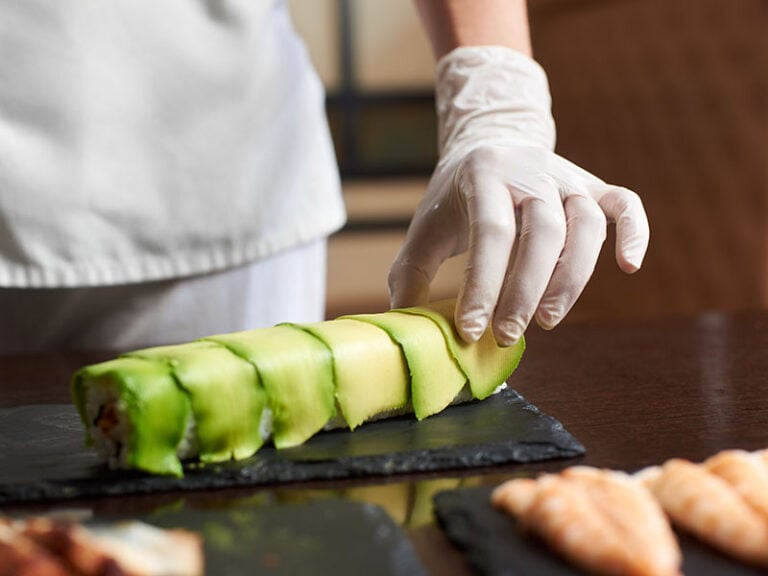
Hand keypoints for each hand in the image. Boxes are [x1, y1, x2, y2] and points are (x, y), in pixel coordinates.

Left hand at [388, 47, 648, 344]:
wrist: (491, 144)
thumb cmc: (455, 197)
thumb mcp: (426, 225)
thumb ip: (412, 272)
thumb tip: (404, 324)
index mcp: (484, 177)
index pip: (491, 234)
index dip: (484, 285)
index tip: (473, 330)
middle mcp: (531, 172)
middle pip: (544, 231)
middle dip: (526, 290)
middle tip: (509, 334)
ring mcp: (567, 177)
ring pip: (586, 223)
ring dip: (573, 276)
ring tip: (548, 320)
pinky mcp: (592, 185)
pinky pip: (625, 204)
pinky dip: (634, 233)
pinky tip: (629, 267)